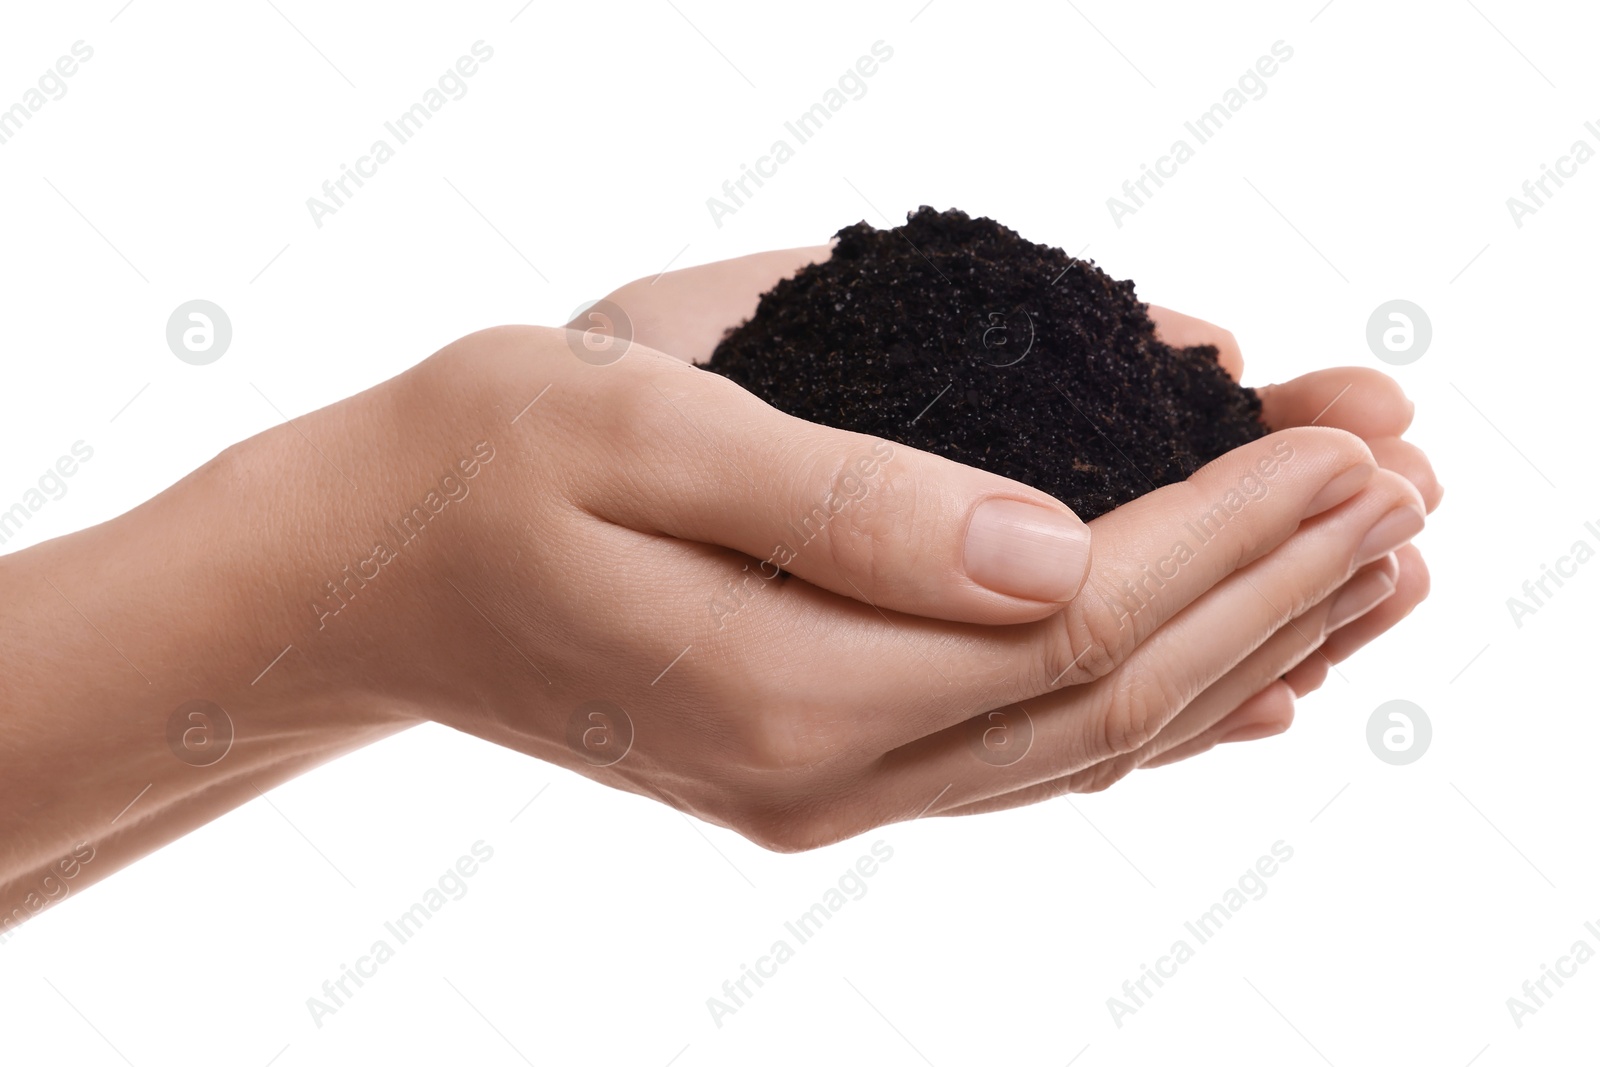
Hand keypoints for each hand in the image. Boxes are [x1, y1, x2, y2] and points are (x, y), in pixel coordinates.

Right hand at [384, 327, 1419, 842]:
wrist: (364, 573)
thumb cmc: (478, 464)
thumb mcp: (642, 428)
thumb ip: (848, 496)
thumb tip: (1061, 547)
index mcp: (784, 690)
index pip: (1078, 624)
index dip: (1232, 532)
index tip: (1352, 442)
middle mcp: (822, 774)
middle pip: (1113, 696)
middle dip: (1279, 587)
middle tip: (1412, 488)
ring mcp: (823, 789)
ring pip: (1088, 741)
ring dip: (1244, 651)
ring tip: (1373, 576)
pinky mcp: (817, 766)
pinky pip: (1026, 758)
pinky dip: (1154, 712)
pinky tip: (1245, 687)